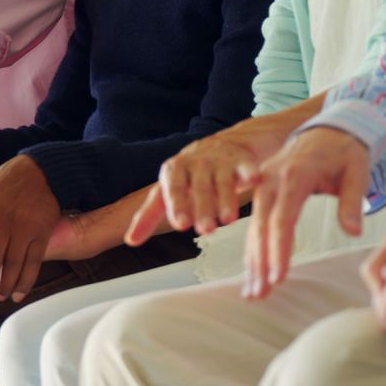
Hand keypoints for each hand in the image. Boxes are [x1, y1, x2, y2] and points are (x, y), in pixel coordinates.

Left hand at [127, 97, 324, 244]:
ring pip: (222, 180)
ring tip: (228, 220)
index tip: (181, 224)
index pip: (173, 188)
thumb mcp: (169, 190)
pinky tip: (255, 180)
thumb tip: (130, 241)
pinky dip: (250, 172)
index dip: (177, 204)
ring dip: (226, 199)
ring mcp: (220, 159)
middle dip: (203, 208)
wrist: (227, 144)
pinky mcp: (242, 159)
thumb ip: (149, 215)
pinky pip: (246, 166)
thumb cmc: (192, 175)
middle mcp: (196, 162)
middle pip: (199, 186)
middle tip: (206, 229)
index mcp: (174, 170)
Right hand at [243, 127, 369, 298]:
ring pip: (254, 229)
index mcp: (295, 176)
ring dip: (252, 262)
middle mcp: (271, 180)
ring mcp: (263, 185)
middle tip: (261, 293)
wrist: (328, 129)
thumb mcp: (357, 171)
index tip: (279, 277)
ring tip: (253, 293)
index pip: (282, 219)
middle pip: (262, 228)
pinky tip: (252, 273)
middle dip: (260, 263)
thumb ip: (353, 201)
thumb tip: (353, 231)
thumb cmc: (345, 152)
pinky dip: (252, 250)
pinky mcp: (261, 191)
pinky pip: (254, 224)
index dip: (279, 250)